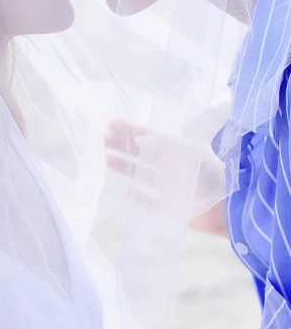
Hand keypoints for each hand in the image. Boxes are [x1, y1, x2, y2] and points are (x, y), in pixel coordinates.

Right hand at [104, 120, 226, 226]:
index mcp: (173, 150)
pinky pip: (148, 201)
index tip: (109, 122)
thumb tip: (137, 139)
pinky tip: (127, 192)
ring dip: (123, 166)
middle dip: (121, 144)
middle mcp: (168, 166)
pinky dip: (137, 198)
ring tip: (105, 159)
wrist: (225, 206)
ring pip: (139, 175)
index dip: (128, 128)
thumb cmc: (208, 174)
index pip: (146, 135)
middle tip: (102, 138)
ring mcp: (167, 186)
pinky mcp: (169, 207)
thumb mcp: (186, 152)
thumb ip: (163, 144)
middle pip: (139, 153)